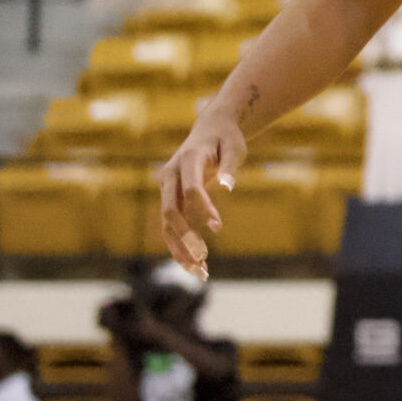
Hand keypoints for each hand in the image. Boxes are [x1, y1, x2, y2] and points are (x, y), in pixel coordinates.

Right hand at [155, 103, 247, 277]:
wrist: (209, 128)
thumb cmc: (226, 137)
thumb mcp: (235, 146)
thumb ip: (230, 166)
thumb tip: (228, 187)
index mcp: (188, 159)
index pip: (191, 188)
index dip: (203, 208)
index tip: (218, 227)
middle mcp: (170, 175)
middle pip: (170, 211)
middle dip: (184, 237)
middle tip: (202, 260)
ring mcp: (166, 187)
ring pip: (166, 224)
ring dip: (180, 249)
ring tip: (200, 272)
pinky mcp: (169, 197)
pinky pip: (171, 225)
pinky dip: (180, 245)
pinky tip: (194, 265)